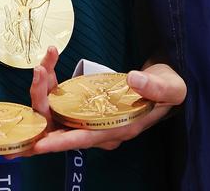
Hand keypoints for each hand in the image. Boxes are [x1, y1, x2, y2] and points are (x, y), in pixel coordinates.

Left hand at [9, 49, 186, 156]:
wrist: (164, 83)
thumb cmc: (168, 88)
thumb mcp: (169, 87)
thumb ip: (153, 87)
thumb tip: (134, 79)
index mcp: (120, 128)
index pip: (86, 138)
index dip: (61, 142)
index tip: (39, 145)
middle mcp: (103, 128)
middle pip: (64, 127)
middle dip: (45, 104)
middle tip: (40, 75)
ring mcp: (93, 118)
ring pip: (58, 113)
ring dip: (45, 90)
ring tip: (44, 64)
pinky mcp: (88, 106)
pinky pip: (63, 101)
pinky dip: (52, 84)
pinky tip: (49, 64)